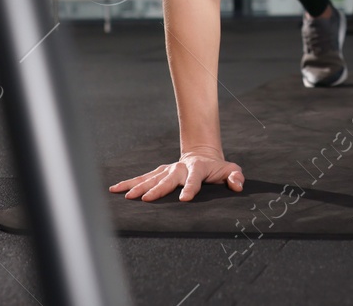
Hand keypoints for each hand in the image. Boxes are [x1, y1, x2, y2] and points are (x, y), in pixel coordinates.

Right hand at [109, 146, 244, 201]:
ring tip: (125, 196)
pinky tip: (115, 189)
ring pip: (151, 178)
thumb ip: (235, 176)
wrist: (202, 154)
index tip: (184, 199)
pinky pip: (143, 178)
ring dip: (138, 186)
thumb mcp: (230, 170)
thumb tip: (237, 185)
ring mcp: (168, 170)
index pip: (194, 179)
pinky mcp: (159, 173)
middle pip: (167, 179)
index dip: (190, 188)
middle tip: (145, 199)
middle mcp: (179, 169)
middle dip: (157, 189)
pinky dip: (129, 183)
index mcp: (197, 169)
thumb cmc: (217, 167)